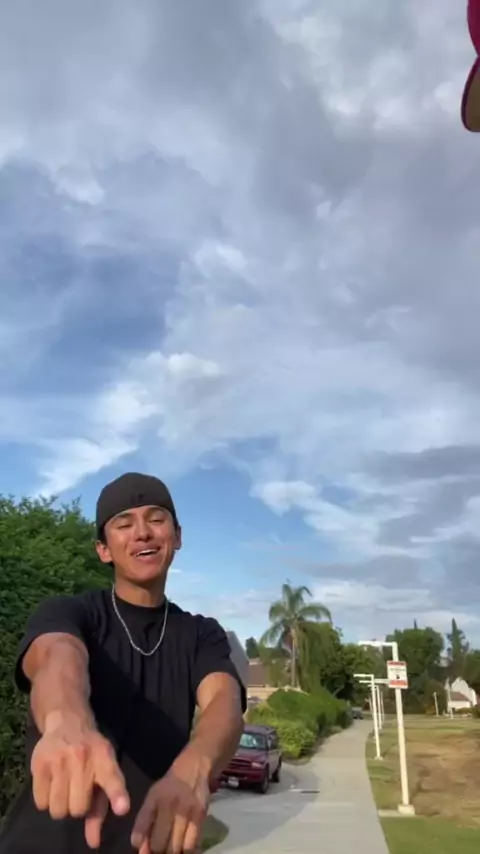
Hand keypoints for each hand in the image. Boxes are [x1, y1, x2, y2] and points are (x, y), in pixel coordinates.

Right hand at [30, 721, 129, 847]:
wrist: (67, 722)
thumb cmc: (90, 754)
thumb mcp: (103, 773)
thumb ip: (100, 809)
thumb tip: (94, 843)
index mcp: (104, 759)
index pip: (111, 778)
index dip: (117, 795)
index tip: (122, 808)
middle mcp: (83, 758)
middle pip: (77, 809)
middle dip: (77, 807)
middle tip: (77, 791)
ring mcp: (60, 759)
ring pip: (58, 810)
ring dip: (61, 805)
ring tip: (64, 788)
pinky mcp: (40, 763)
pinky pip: (41, 803)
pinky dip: (45, 800)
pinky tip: (51, 783)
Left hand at [131, 750, 210, 853]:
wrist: (195, 767)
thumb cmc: (170, 786)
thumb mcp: (153, 796)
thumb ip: (145, 821)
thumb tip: (140, 848)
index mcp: (153, 798)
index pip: (142, 826)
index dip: (141, 842)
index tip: (142, 849)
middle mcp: (168, 804)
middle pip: (159, 843)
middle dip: (157, 851)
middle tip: (159, 850)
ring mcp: (186, 811)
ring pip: (175, 847)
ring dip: (171, 852)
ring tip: (170, 850)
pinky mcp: (200, 816)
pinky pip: (191, 844)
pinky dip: (185, 851)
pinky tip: (182, 849)